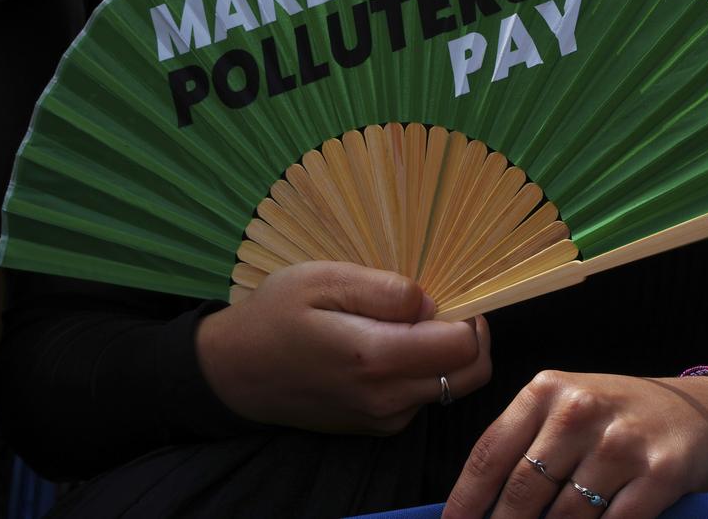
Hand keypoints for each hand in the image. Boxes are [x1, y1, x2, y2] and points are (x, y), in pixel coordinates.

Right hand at [196, 261, 491, 433]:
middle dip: (471, 339)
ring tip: (410, 327)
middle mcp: (386, 397)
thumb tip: (432, 302)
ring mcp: (383, 419)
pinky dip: (423, 374)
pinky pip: (423, 399)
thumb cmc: (276, 315)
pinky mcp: (378, 428)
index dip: (468, 316)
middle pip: (470, 374)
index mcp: (375, 357)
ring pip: (451, 388)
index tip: (447, 296)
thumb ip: (385, 290)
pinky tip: (390, 350)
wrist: (236, 372)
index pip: (463, 346)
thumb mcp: (323, 279)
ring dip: (446, 357)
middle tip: (445, 310)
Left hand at [445, 372, 707, 518]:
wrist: (702, 412)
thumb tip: (480, 504)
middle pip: (522, 490)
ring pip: (564, 516)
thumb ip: (524, 443)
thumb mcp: (567, 408)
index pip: (489, 454)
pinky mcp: (660, 473)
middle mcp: (579, 410)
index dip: (465, 500)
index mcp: (546, 390)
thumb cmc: (620, 416)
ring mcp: (621, 442)